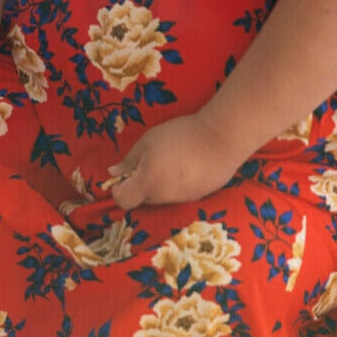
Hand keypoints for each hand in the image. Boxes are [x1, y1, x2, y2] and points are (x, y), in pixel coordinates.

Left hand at [107, 112, 245, 209]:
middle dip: (140, 184)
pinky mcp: (198, 198)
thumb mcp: (149, 141)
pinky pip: (178, 195)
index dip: (118, 190)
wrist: (223, 139)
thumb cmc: (181, 135)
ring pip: (161, 197)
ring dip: (159, 183)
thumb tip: (113, 173)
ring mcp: (182, 200)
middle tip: (149, 160)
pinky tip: (186, 166)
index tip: (123, 176)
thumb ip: (129, 160)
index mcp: (148, 183)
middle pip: (143, 198)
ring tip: (171, 160)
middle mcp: (163, 197)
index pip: (123, 201)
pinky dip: (176, 184)